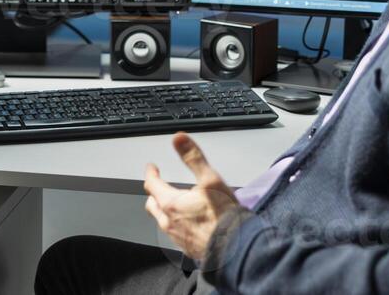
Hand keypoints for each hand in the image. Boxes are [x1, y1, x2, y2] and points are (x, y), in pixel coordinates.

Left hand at [143, 133, 239, 262]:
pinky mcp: (188, 249)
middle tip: (158, 186)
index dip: (151, 173)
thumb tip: (179, 139)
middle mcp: (170, 223)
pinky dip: (177, 224)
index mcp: (171, 204)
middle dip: (154, 193)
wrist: (236, 249)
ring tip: (173, 203)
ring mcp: (178, 238)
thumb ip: (193, 158)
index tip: (152, 168)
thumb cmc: (224, 217)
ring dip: (164, 210)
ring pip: (162, 221)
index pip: (152, 185)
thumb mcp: (210, 179)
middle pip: (153, 205)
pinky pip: (175, 234)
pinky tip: (188, 223)